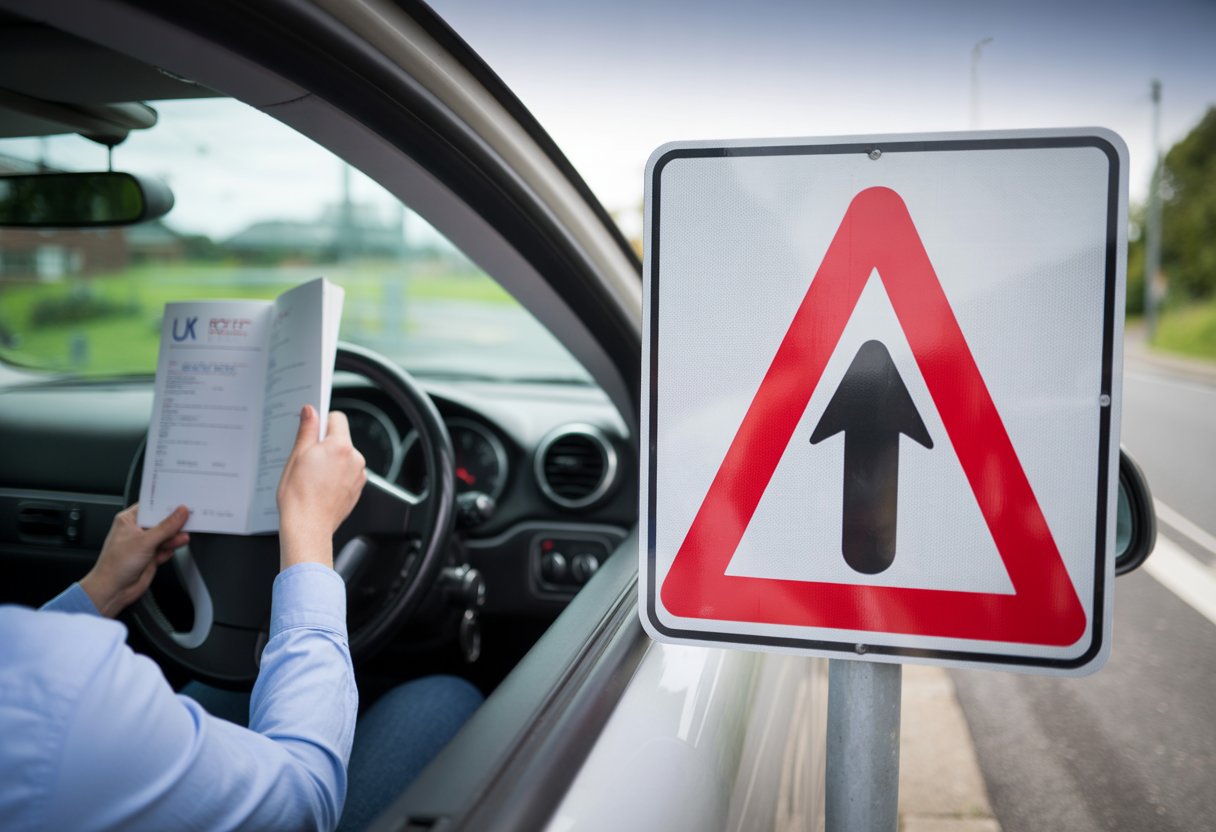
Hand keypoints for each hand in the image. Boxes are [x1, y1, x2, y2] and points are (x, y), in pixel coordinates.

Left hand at [80, 504, 189, 617]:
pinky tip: (173, 549)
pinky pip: (166, 548)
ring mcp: (144, 544)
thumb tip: (180, 513)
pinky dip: (171, 549)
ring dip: (175, 537)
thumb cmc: (115, 565)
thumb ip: (166, 527)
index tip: (181, 503)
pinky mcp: (151, 556)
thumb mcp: (144, 541)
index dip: (166, 504)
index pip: (151, 506)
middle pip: (161, 521)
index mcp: (128, 520)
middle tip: (188, 519)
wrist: (113, 590)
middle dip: (174, 522)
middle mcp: (136, 531)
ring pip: (166, 535)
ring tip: (183, 537)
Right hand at [277, 406, 366, 569]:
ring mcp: (359, 475)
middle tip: (307, 459)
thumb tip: (310, 410)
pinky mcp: (358, 489)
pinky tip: (321, 486)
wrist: (307, 527)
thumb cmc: (299, 496)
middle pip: (341, 439)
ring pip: (344, 457)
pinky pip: (348, 473)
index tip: (312, 432)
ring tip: (313, 476)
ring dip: (331, 461)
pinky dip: (337, 475)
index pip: (337, 418)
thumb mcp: (297, 456)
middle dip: (325, 444)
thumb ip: (307, 430)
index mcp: (341, 446)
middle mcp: (355, 458)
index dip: (322, 422)